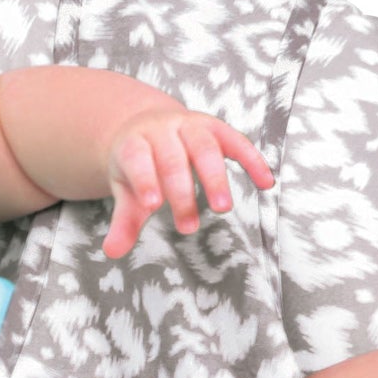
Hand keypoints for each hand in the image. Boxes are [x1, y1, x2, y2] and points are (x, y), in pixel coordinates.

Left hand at [102, 106, 276, 260]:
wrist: (146, 126)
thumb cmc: (136, 167)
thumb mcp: (125, 191)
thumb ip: (124, 221)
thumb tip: (111, 252)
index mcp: (134, 143)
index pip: (138, 159)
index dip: (145, 180)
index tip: (153, 206)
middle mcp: (163, 129)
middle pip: (173, 158)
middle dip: (182, 192)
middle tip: (188, 227)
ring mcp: (191, 125)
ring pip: (205, 147)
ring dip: (216, 178)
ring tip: (223, 209)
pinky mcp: (216, 128)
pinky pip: (237, 142)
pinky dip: (253, 160)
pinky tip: (266, 183)